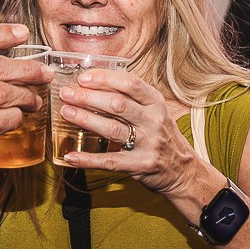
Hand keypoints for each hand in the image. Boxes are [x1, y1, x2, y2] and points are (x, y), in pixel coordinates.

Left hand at [52, 69, 201, 197]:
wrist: (183, 170)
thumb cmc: (162, 135)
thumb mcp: (154, 111)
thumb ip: (131, 98)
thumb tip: (94, 83)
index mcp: (156, 102)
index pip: (130, 83)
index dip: (104, 78)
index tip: (82, 77)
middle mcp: (154, 121)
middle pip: (117, 104)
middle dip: (88, 97)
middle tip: (67, 93)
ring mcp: (148, 144)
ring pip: (112, 129)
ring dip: (86, 120)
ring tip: (66, 113)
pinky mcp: (140, 165)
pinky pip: (110, 161)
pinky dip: (88, 159)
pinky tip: (71, 156)